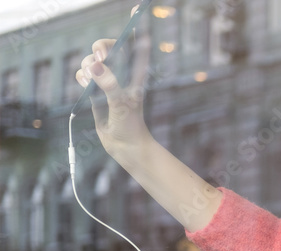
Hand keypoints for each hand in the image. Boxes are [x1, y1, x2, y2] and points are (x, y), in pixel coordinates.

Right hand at [76, 25, 152, 158]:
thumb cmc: (130, 125)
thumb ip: (109, 83)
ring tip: (90, 80)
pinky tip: (85, 85)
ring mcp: (108, 82)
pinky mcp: (96, 91)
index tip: (135, 8)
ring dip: (87, 65)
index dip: (136, 26)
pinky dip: (82, 77)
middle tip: (100, 59)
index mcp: (136, 73)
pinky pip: (84, 75)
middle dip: (100, 48)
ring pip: (92, 61)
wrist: (125, 146)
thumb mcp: (121, 103)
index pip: (137, 45)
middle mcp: (123, 75)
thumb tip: (94, 66)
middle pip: (108, 48)